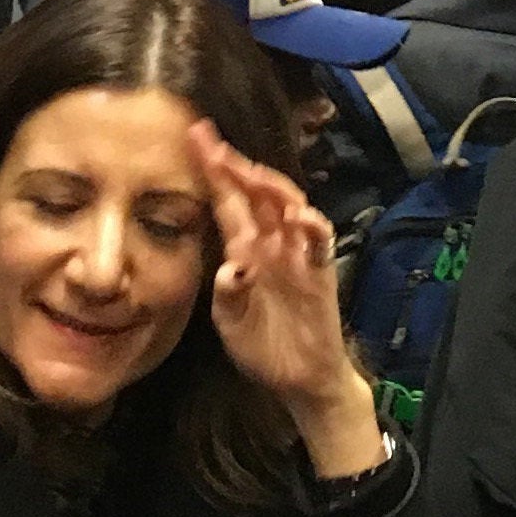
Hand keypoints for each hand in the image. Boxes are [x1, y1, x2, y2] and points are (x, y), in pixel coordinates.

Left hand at [186, 119, 382, 477]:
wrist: (298, 379)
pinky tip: (299, 217)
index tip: (195, 137)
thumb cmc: (262, 347)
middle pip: (257, 194)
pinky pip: (319, 242)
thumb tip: (233, 269)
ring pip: (289, 206)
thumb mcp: (231, 322)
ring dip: (272, 188)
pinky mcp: (319, 272)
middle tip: (214, 144)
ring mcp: (297, 255)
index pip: (227, 201)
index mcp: (243, 250)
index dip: (214, 170)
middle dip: (238, 166)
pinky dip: (312, 226)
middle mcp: (270, 244)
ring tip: (251, 174)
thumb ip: (228, 294)